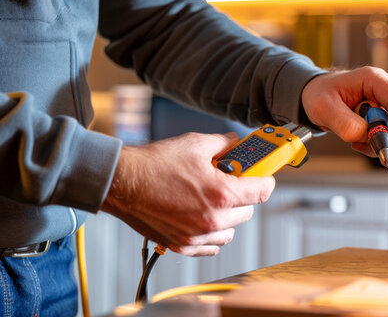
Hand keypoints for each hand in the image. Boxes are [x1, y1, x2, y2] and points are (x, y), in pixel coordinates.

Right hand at [101, 132, 273, 255]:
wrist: (121, 183)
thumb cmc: (154, 164)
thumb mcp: (196, 144)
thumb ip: (223, 144)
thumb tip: (236, 143)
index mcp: (221, 194)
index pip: (262, 192)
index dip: (265, 180)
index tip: (262, 176)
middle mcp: (212, 219)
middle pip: (248, 211)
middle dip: (242, 195)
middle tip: (228, 182)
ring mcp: (197, 236)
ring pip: (230, 230)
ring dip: (228, 216)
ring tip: (211, 200)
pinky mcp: (182, 245)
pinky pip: (211, 246)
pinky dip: (211, 234)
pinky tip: (202, 217)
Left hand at [301, 67, 387, 161]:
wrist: (316, 96)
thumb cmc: (319, 95)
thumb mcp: (323, 108)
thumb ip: (345, 124)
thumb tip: (367, 136)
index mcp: (374, 79)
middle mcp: (387, 89)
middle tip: (383, 157)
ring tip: (361, 146)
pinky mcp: (387, 117)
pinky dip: (382, 146)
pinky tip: (362, 144)